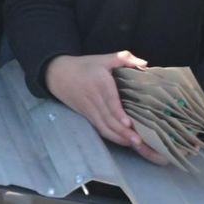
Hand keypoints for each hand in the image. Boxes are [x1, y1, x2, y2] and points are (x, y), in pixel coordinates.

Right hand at [45, 51, 165, 162]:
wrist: (57, 74)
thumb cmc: (84, 66)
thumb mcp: (103, 58)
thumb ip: (125, 58)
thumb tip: (145, 64)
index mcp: (99, 82)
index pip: (109, 101)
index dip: (118, 114)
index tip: (128, 123)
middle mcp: (94, 98)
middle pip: (108, 118)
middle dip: (123, 132)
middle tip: (139, 141)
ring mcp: (89, 109)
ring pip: (104, 126)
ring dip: (119, 137)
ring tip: (134, 144)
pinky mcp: (87, 116)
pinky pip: (100, 128)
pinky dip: (112, 136)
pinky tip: (123, 141)